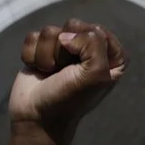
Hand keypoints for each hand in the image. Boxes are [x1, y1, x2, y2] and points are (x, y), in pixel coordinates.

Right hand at [9, 20, 126, 142]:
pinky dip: (32, 56)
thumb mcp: (95, 74)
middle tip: (65, 71)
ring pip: (50, 31)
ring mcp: (64, 49)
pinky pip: (33, 37)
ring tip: (51, 74)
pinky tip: (39, 71)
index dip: (85, 47)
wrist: (37, 119)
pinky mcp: (42, 51)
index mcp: (112, 56)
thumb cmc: (70, 100)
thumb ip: (93, 44)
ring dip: (47, 56)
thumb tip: (65, 34)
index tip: (82, 69)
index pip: (97, 30)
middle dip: (64, 49)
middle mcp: (90, 50)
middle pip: (73, 25)